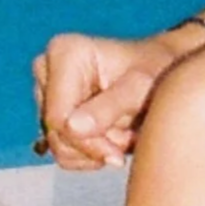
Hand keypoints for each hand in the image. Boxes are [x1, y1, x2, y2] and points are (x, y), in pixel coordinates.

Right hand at [30, 29, 185, 169]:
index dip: (85, 142)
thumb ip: (109, 107)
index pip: (59, 117)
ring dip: (93, 151)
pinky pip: (61, 149)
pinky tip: (110, 139)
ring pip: (57, 145)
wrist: (158, 71)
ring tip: (122, 137)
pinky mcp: (51, 109)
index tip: (116, 153)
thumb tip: (72, 127)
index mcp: (64, 52)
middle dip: (93, 146)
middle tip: (124, 143)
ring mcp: (46, 90)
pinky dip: (88, 153)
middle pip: (56, 133)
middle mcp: (47, 67)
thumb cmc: (152, 70)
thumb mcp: (139, 87)